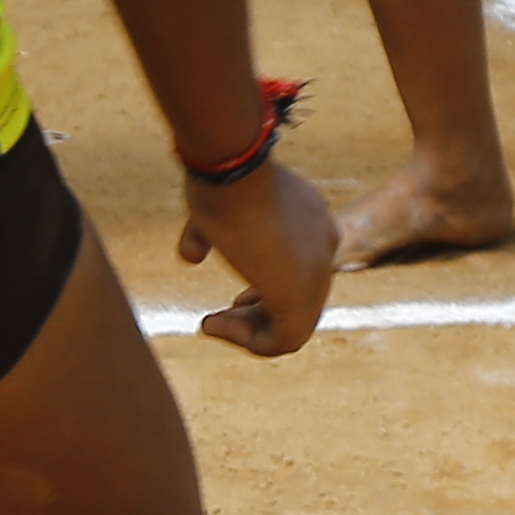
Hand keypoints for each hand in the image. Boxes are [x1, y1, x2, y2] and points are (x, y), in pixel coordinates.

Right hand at [177, 158, 338, 355]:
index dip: (267, 291)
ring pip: (294, 325)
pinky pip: (285, 340)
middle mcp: (324, 246)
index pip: (300, 270)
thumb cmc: (222, 180)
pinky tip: (214, 326)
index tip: (237, 300)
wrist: (233, 172)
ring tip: (212, 325)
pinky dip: (251, 342)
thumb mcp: (215, 208)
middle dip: (260, 314)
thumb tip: (190, 256)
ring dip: (251, 332)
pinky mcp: (299, 297)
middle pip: (300, 299)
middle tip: (224, 316)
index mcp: (312, 222)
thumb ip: (206, 235)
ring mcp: (316, 273)